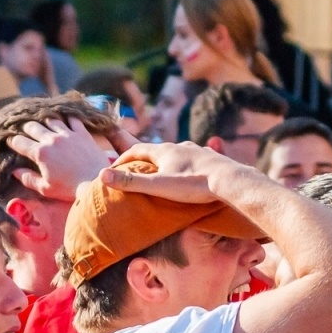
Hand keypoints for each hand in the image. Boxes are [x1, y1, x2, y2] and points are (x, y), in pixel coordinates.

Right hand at [7, 116, 136, 200]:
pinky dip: (66, 118)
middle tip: (25, 131)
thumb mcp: (45, 188)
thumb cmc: (69, 189)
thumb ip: (28, 178)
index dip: (12, 141)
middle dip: (25, 128)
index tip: (11, 142)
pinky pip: (72, 119)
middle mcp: (51, 140)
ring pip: (50, 119)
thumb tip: (14, 171)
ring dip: (44, 121)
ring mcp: (67, 134)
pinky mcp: (82, 133)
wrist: (96, 183)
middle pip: (32, 126)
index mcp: (40, 154)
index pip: (19, 142)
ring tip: (43, 124)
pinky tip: (65, 120)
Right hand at [99, 141, 250, 203]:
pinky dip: (186, 164)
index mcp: (164, 150)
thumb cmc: (193, 185)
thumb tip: (102, 175)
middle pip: (157, 150)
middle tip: (137, 170)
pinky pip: (195, 159)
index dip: (124, 158)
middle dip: (144, 159)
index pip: (137, 149)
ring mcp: (197, 150)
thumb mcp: (158, 186)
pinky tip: (190, 172)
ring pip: (177, 153)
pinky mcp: (212, 158)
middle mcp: (180, 146)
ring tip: (163, 172)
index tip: (116, 167)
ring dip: (166, 161)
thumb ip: (130, 182)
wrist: (230, 181)